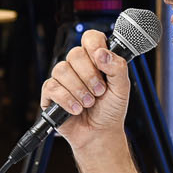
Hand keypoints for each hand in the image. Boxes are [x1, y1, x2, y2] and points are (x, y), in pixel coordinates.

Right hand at [39, 29, 130, 151]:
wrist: (100, 134)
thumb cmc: (110, 110)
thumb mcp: (122, 88)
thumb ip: (117, 68)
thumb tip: (103, 53)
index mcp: (95, 60)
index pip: (90, 38)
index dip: (94, 45)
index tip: (100, 59)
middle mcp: (77, 66)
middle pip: (75, 54)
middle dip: (89, 75)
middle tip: (100, 91)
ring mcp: (62, 79)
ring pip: (62, 70)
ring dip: (79, 90)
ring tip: (89, 103)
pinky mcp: (50, 93)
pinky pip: (53, 88)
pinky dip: (67, 100)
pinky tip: (76, 109)